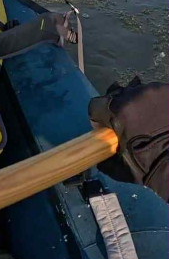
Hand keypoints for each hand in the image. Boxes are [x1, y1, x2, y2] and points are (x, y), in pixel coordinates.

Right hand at [89, 77, 168, 200]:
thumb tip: (99, 156)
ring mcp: (155, 91)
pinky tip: (164, 118)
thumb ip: (105, 157)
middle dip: (121, 109)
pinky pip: (158, 93)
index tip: (107, 127)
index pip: (96, 105)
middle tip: (132, 126)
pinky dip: (159, 103)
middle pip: (118, 96)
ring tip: (151, 121)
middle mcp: (134, 94)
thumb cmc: (149, 167)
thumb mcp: (120, 167)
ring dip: (141, 104)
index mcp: (117, 110)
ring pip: (139, 92)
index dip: (100, 117)